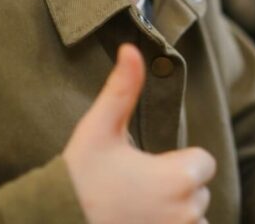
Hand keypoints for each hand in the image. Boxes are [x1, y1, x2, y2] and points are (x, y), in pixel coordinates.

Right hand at [63, 43, 215, 223]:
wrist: (51, 221)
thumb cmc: (77, 179)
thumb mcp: (98, 129)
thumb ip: (122, 89)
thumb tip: (131, 48)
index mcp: (179, 178)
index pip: (204, 163)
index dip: (179, 162)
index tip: (149, 167)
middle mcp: (186, 213)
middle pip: (199, 192)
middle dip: (176, 189)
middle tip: (136, 190)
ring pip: (193, 221)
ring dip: (174, 216)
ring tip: (137, 211)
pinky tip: (140, 223)